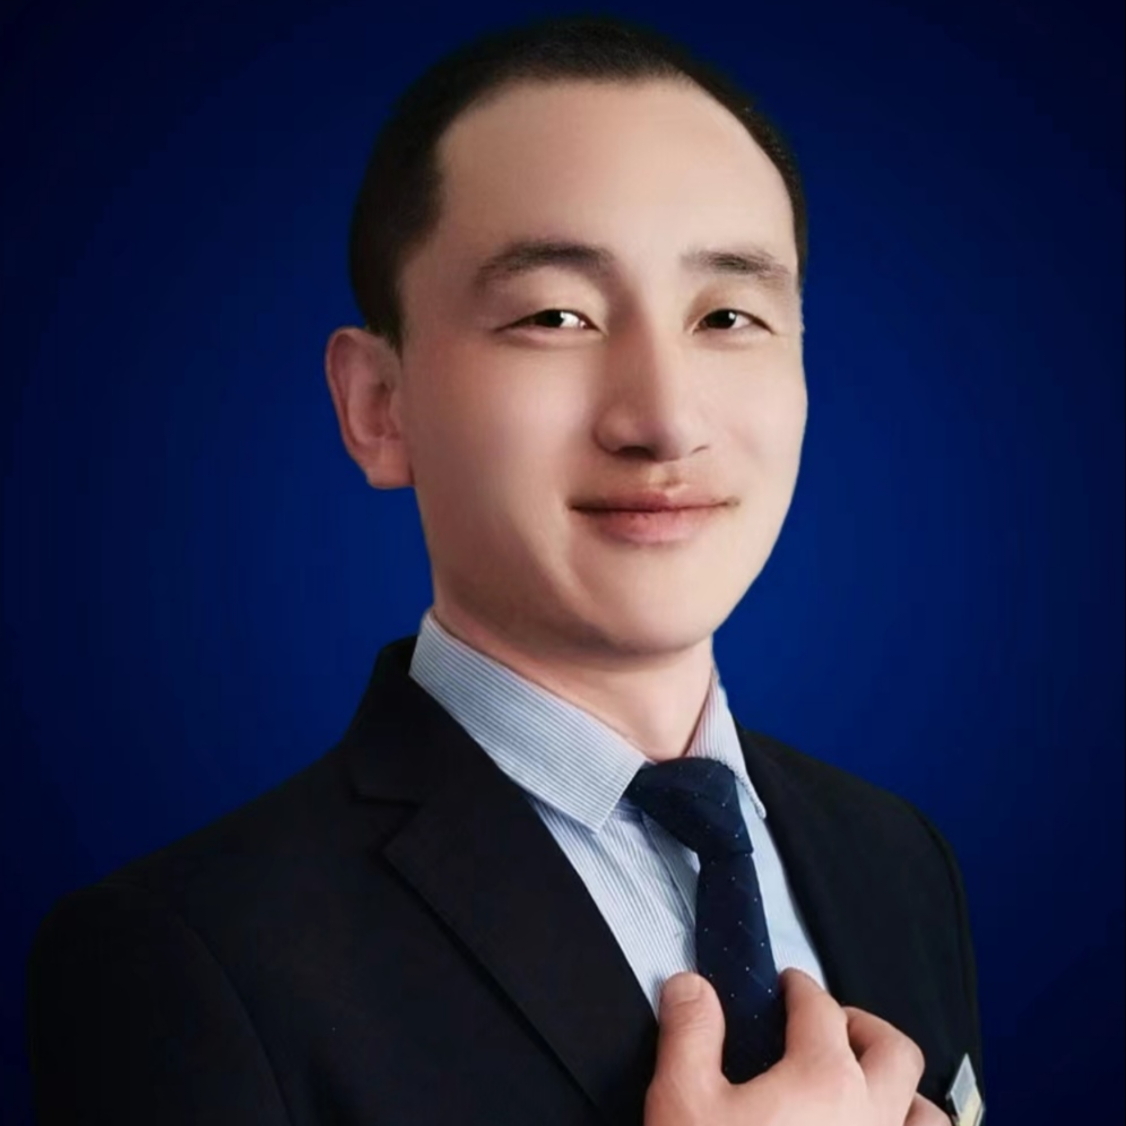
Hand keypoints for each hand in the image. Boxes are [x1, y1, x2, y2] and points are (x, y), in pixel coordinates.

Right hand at [644, 968, 948, 1125]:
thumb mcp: (682, 1102)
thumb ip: (690, 1033)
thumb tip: (692, 986)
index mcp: (823, 1079)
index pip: (819, 1009)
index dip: (801, 988)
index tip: (789, 985)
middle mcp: (873, 1118)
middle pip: (892, 1050)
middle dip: (861, 1024)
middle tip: (830, 1024)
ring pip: (929, 1116)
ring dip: (903, 1093)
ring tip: (870, 1091)